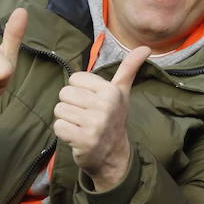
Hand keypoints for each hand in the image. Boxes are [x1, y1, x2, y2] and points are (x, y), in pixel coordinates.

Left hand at [53, 45, 151, 190]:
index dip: (79, 91)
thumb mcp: (122, 92)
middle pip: (64, 93)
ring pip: (59, 109)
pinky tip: (76, 137)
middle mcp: (105, 105)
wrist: (114, 156)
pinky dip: (64, 133)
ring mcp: (95, 124)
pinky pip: (58, 126)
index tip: (92, 103)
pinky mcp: (84, 140)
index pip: (75, 79)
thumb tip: (145, 47)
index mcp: (111, 91)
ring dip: (67, 120)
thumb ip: (129, 68)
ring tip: (81, 126)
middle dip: (71, 106)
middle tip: (85, 117)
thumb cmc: (114, 119)